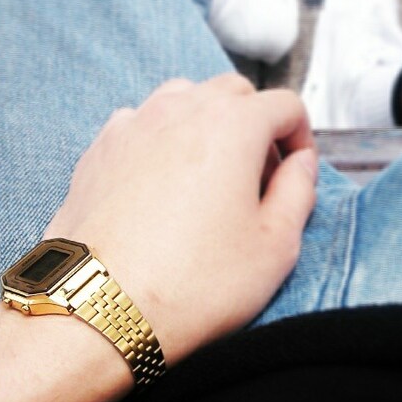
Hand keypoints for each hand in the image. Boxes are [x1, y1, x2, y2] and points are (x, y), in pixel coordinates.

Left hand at [44, 74, 317, 365]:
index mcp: (234, 125)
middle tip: (259, 174)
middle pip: (236, 93)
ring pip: (188, 97)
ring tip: (212, 172)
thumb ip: (301, 190)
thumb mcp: (276, 245)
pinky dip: (166, 137)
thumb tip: (300, 164)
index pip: (285, 105)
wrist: (99, 308)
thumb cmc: (192, 282)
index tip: (296, 168)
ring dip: (211, 123)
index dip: (301, 136)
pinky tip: (165, 181)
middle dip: (258, 124)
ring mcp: (136, 122)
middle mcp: (183, 109)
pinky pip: (145, 121)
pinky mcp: (102, 146)